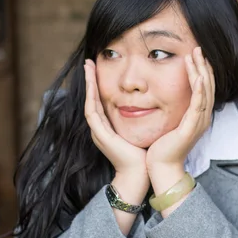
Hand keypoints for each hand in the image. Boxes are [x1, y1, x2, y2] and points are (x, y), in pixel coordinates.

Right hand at [84, 59, 148, 188]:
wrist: (139, 175)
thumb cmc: (143, 155)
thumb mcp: (140, 131)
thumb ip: (139, 119)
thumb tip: (149, 104)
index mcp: (108, 127)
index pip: (100, 101)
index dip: (98, 85)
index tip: (99, 68)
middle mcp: (100, 129)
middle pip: (91, 99)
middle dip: (89, 80)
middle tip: (89, 62)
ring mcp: (98, 133)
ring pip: (89, 103)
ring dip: (88, 85)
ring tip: (88, 68)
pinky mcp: (101, 137)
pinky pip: (93, 115)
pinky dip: (91, 99)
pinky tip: (92, 87)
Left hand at [145, 47, 215, 174]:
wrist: (161, 167)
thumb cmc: (161, 147)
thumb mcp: (168, 122)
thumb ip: (171, 109)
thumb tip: (161, 95)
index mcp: (198, 116)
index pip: (204, 88)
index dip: (201, 70)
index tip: (194, 54)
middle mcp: (203, 117)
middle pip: (208, 86)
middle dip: (203, 66)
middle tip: (198, 48)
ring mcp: (199, 122)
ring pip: (205, 91)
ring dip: (201, 71)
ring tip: (196, 55)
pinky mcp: (192, 128)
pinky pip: (199, 104)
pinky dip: (200, 89)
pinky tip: (198, 76)